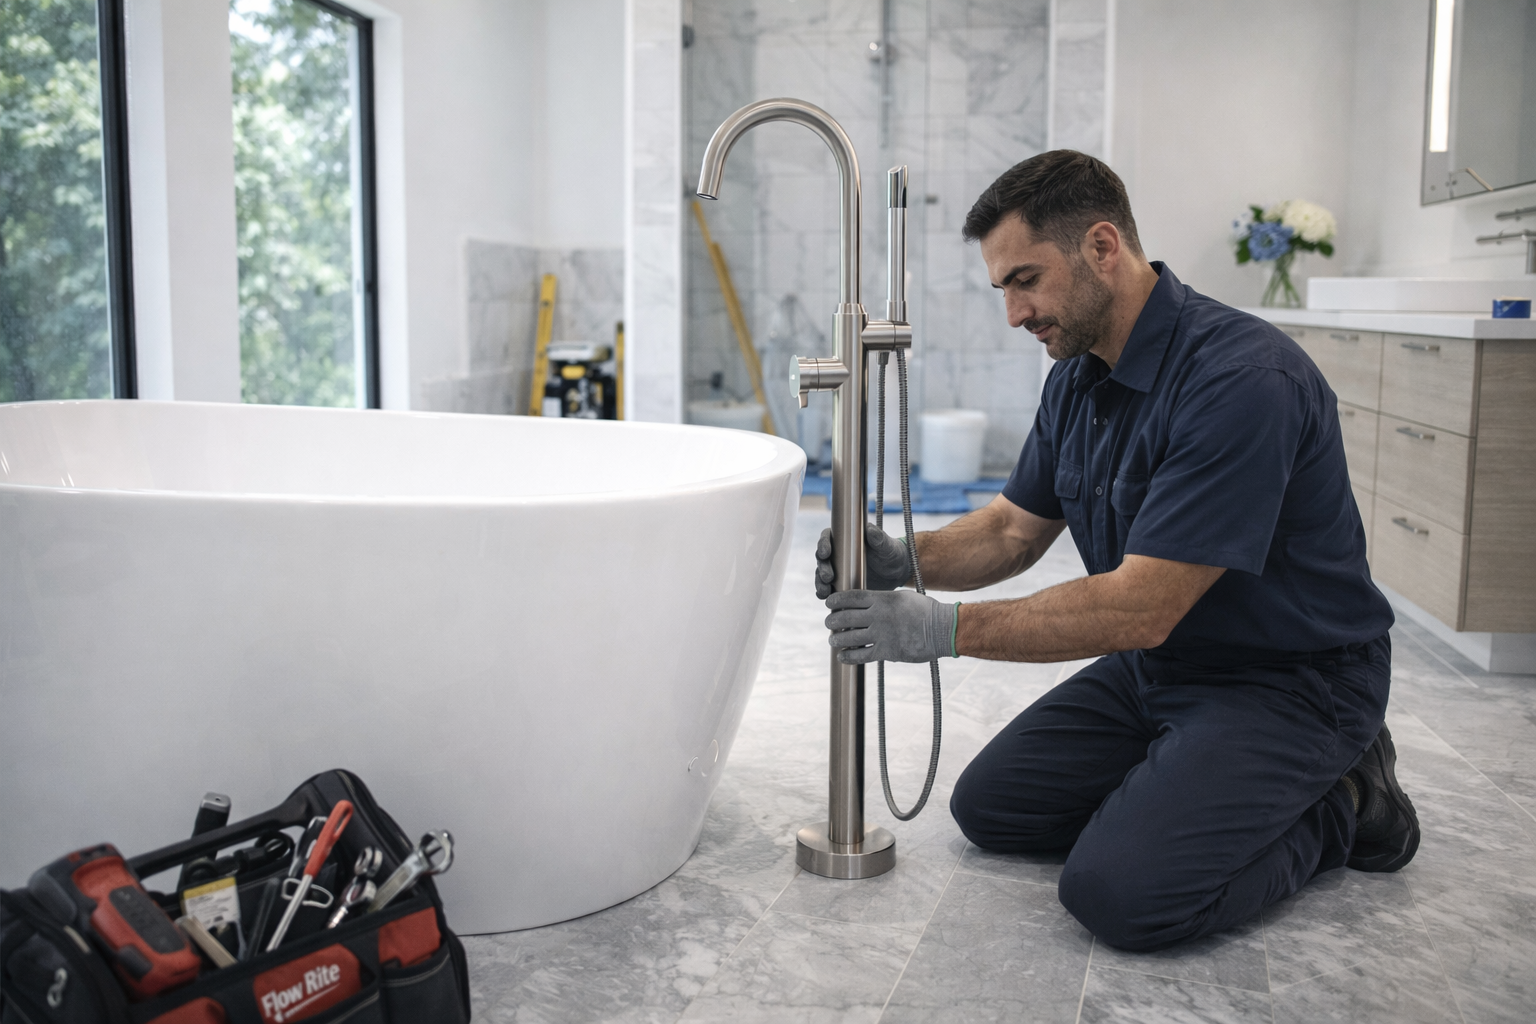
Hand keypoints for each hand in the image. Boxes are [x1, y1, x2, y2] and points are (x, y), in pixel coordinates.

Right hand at [814, 524, 911, 599]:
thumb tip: (869, 529)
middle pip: (822, 559)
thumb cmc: (891, 553)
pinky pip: (828, 589)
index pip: (828, 538)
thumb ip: (879, 537)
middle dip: (822, 568)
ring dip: (819, 583)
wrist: (896, 573)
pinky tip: (825, 598)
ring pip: (821, 575)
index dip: (823, 544)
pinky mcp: (840, 584)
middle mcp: (837, 554)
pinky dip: (824, 594)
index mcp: (845, 539)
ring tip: (825, 591)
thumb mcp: (886, 546)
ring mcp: (838, 570)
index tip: (826, 553)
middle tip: (829, 577)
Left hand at [824, 590, 958, 664]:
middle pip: (845, 617)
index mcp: (882, 599)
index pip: (851, 598)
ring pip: (850, 637)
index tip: (828, 603)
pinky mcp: (886, 651)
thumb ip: (882, 599)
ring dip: (837, 639)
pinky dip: (848, 656)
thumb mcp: (902, 597)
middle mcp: (878, 615)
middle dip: (832, 620)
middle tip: (829, 622)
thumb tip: (867, 602)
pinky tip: (842, 656)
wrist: (941, 629)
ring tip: (833, 639)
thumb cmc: (924, 611)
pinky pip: (861, 655)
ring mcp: (881, 634)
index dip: (836, 600)